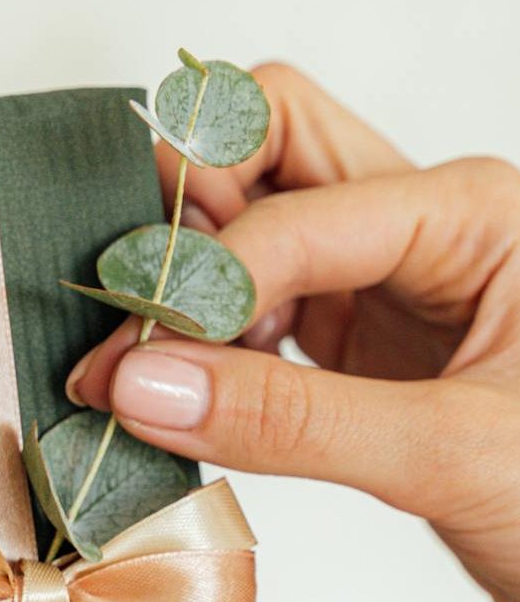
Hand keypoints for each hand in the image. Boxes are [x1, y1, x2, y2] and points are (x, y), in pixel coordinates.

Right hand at [66, 65, 519, 601]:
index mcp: (475, 215)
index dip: (203, 280)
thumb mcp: (453, 458)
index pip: (299, 209)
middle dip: (188, 206)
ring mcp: (390, 279)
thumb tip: (148, 388)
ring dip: (191, 273)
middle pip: (274, 143)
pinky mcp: (360, 340)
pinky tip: (189, 394)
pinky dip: (210, 340)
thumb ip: (298, 424)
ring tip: (143, 365)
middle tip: (129, 305)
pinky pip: (261, 305)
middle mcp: (426, 225)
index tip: (126, 361)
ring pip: (257, 215)